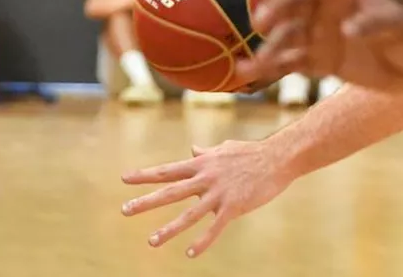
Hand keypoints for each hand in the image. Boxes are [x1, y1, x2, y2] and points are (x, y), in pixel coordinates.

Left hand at [121, 139, 296, 257]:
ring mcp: (219, 193)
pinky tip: (190, 253)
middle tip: (125, 210)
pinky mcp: (234, 206)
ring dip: (169, 229)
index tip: (125, 179)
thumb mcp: (224, 149)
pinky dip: (202, 241)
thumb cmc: (251, 152)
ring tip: (151, 241)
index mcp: (202, 163)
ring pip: (189, 215)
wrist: (277, 157)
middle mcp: (206, 178)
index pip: (168, 170)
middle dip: (146, 201)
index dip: (145, 175)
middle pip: (171, 192)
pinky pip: (214, 228)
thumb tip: (192, 149)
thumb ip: (206, 153)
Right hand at [251, 0, 402, 95]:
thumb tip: (346, 29)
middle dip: (276, 12)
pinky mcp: (321, 63)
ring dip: (269, 48)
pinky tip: (251, 73)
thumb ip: (375, 25)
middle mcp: (328, 13)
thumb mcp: (401, 28)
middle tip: (261, 23)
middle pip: (294, 7)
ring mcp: (322, 37)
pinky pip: (292, 63)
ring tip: (251, 64)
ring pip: (288, 38)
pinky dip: (272, 67)